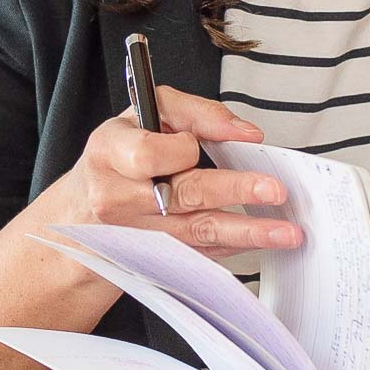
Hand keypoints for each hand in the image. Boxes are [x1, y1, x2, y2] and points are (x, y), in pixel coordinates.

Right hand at [60, 86, 302, 256]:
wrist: (84, 208)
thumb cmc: (121, 152)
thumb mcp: (149, 114)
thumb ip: (197, 113)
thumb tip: (246, 133)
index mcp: (110, 153)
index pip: (150, 154)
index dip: (179, 148)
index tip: (194, 145)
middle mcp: (118, 198)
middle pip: (184, 195)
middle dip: (234, 192)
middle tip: (274, 190)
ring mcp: (138, 234)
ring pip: (197, 232)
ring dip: (246, 233)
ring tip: (285, 232)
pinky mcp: (156, 256)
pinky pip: (200, 253)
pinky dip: (234, 247)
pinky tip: (261, 242)